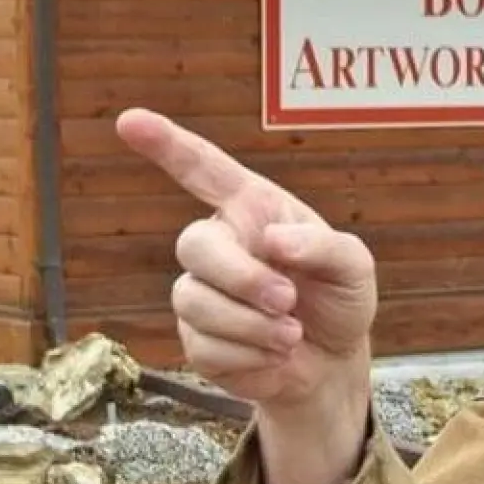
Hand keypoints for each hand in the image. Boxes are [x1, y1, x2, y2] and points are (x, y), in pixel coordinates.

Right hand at [115, 108, 377, 414]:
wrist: (333, 362)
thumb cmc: (340, 300)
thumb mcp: (353, 267)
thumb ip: (324, 246)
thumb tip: (274, 241)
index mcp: (252, 210)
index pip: (203, 169)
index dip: (166, 145)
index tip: (130, 121)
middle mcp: (220, 245)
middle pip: (194, 245)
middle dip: (242, 278)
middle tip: (287, 301)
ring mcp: (201, 291)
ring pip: (195, 301)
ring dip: (252, 325)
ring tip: (291, 335)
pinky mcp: (196, 339)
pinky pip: (204, 347)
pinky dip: (250, 357)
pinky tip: (274, 355)